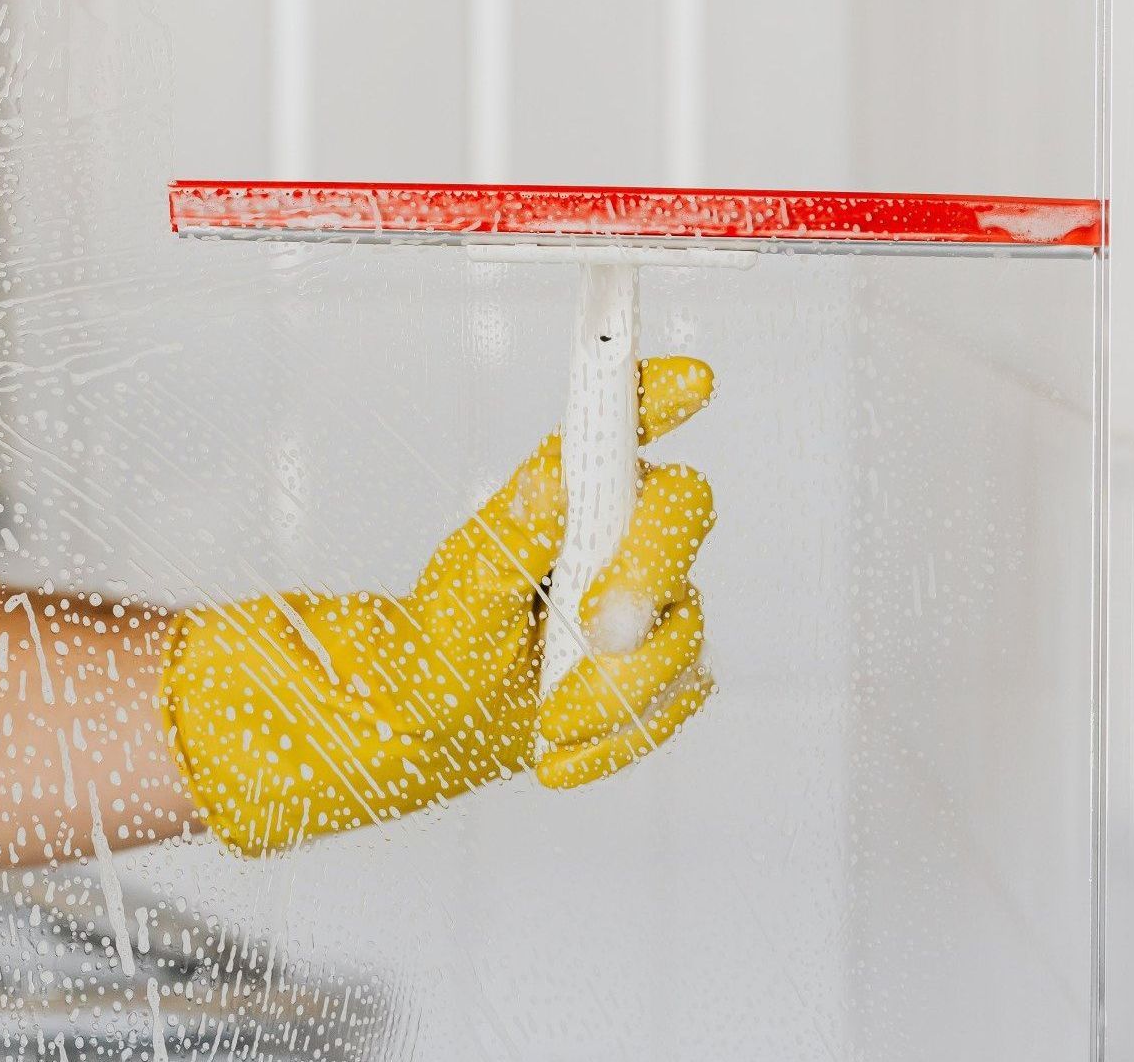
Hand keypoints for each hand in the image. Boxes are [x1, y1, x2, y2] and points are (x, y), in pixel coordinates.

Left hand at [161, 357, 718, 854]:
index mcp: (574, 490)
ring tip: (549, 720)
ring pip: (683, 626)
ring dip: (615, 685)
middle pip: (684, 514)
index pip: (627, 423)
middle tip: (592, 628)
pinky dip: (618, 736)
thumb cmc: (448, 635)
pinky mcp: (669, 669)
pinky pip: (677, 699)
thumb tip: (555, 477)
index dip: (664, 394)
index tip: (694, 380)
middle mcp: (624, 531)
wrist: (439, 722)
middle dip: (645, 575)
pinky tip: (564, 753)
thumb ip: (516, 532)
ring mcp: (657, 601)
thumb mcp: (465, 583)